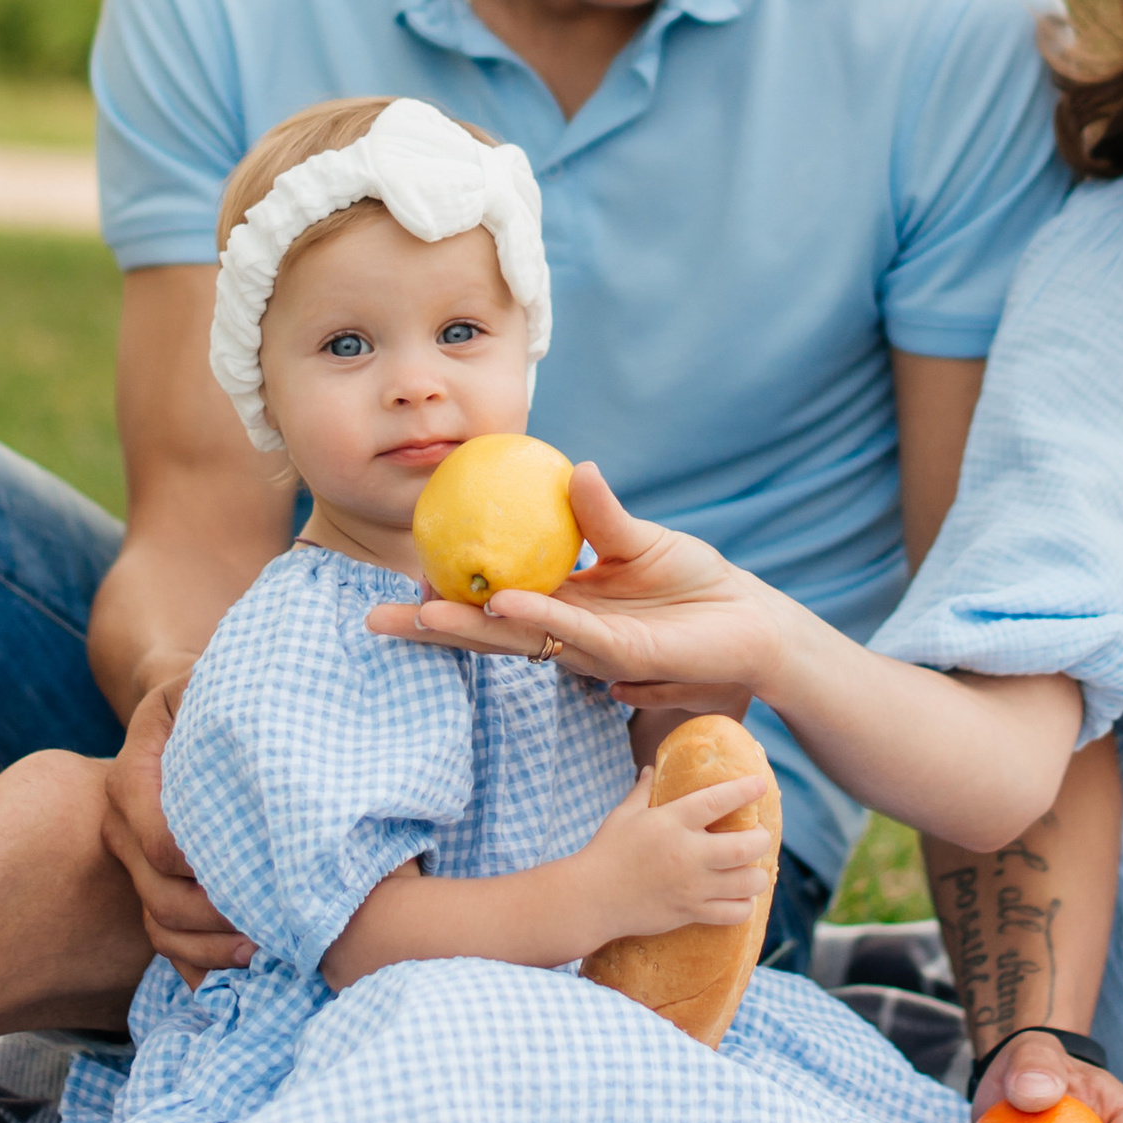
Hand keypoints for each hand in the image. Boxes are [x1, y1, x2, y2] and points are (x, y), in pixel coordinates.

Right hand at [99, 675, 252, 981]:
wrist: (193, 704)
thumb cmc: (216, 693)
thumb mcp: (212, 683)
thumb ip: (223, 702)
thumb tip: (261, 735)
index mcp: (134, 774)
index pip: (165, 846)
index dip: (212, 872)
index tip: (267, 877)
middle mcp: (123, 822)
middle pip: (162, 895)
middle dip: (219, 920)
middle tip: (276, 926)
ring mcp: (134, 859)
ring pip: (160, 927)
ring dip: (212, 950)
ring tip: (266, 950)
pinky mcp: (153, 882)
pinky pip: (165, 942)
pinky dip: (200, 968)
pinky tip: (243, 974)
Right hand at [367, 464, 792, 699]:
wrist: (749, 619)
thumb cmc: (694, 582)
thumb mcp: (638, 538)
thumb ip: (600, 513)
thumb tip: (572, 466)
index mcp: (560, 605)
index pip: (490, 602)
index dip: (445, 598)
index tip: (395, 584)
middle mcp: (564, 633)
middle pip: (487, 632)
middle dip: (432, 629)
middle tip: (374, 618)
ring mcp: (590, 648)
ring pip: (519, 639)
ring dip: (471, 628)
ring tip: (421, 615)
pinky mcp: (626, 656)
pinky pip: (574, 632)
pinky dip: (537, 616)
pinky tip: (502, 604)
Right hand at [579, 765, 775, 944]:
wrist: (591, 899)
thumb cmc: (606, 851)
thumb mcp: (624, 815)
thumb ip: (643, 790)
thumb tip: (651, 769)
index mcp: (672, 823)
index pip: (717, 801)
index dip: (744, 790)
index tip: (760, 784)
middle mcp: (687, 854)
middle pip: (745, 846)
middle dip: (761, 839)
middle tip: (759, 836)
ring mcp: (692, 886)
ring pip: (747, 883)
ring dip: (758, 875)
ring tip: (753, 870)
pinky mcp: (690, 912)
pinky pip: (733, 913)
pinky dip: (744, 905)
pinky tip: (739, 897)